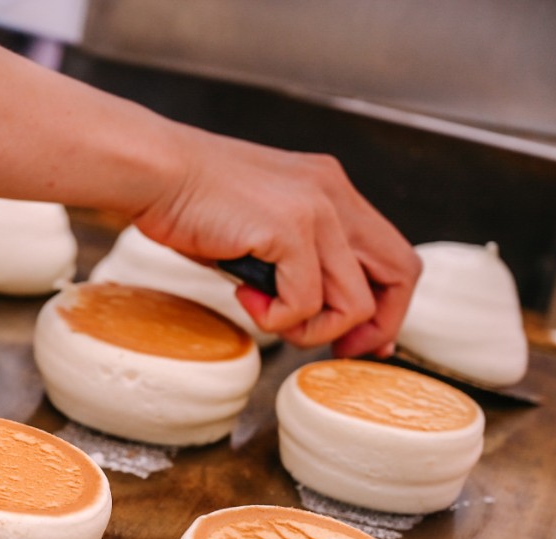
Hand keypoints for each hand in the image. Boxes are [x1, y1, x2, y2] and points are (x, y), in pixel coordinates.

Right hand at [132, 126, 420, 356]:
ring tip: (266, 313)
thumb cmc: (187, 200)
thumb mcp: (259, 224)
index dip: (387, 306)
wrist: (153, 170)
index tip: (358, 339)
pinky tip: (243, 297)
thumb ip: (293, 257)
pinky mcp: (289, 229)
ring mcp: (317, 210)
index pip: (393, 255)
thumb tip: (306, 309)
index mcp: (331, 189)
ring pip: (355, 303)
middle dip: (375, 327)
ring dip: (311, 329)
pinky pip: (305, 303)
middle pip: (402, 274)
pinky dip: (275, 317)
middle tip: (337, 350)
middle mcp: (335, 194)